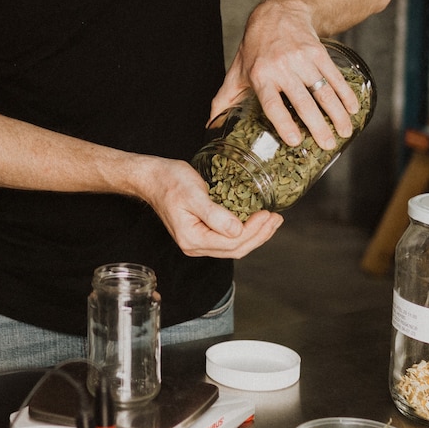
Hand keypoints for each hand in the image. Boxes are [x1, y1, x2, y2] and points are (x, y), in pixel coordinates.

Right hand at [132, 157, 282, 258]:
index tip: (268, 213)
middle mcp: (195, 246)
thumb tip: (237, 230)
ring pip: (234, 246)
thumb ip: (215, 215)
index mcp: (193, 239)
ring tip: (272, 221)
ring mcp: (198, 241)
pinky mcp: (202, 232)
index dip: (254, 230)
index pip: (232, 243)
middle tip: (276, 218)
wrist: (152, 178)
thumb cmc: (169, 182)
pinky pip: (227, 238)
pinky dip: (244, 230)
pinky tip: (254, 221)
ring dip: (255, 234)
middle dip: (259, 235)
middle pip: (235, 249)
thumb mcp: (193, 194)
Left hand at [210, 0, 357, 150]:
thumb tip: (210, 125)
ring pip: (322, 90)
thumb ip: (224, 99)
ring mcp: (301, 59)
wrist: (276, 13)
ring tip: (345, 132)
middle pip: (302, 101)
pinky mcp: (318, 51)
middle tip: (328, 145)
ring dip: (337, 113)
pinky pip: (334, 76)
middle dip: (317, 125)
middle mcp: (281, 67)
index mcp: (260, 76)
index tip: (294, 141)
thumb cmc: (255, 48)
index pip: (272, 103)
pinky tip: (353, 108)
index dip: (283, 122)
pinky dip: (346, 93)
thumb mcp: (237, 71)